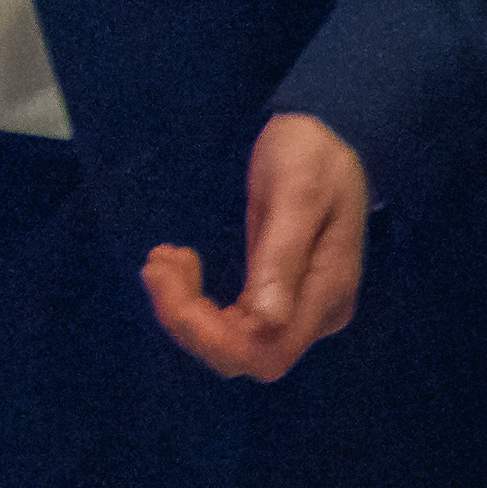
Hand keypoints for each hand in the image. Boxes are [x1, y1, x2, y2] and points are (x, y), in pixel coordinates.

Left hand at [142, 113, 367, 381]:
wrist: (328, 133)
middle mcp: (316, 314)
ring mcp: (297, 307)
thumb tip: (264, 321)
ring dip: (186, 309)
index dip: (209, 336)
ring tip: (163, 259)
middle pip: (243, 354)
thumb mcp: (296, 196)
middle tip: (157, 263)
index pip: (264, 352)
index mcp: (326, 295)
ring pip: (231, 340)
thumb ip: (281, 257)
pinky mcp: (278, 293)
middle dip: (188, 319)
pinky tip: (179, 263)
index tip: (169, 282)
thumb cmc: (312, 156)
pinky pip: (232, 320)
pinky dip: (196, 300)